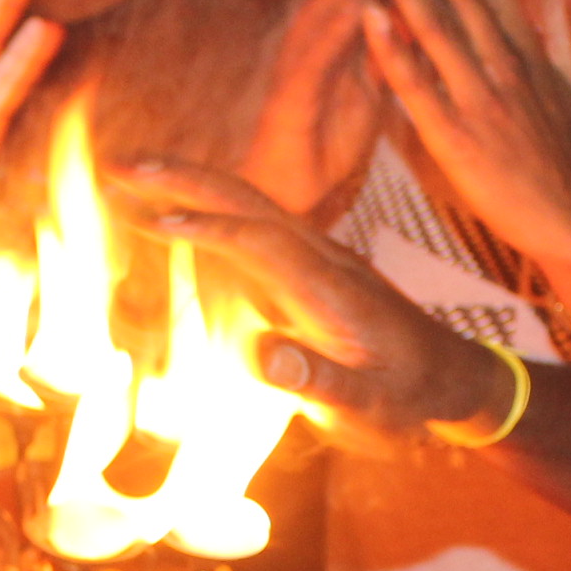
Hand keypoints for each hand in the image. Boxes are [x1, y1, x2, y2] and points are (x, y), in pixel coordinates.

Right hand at [119, 159, 513, 439]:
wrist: (452, 376)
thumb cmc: (409, 396)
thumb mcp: (372, 405)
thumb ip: (321, 383)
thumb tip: (265, 356)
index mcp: (332, 290)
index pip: (263, 243)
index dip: (209, 230)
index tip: (153, 220)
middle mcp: (321, 260)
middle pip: (248, 202)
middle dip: (183, 180)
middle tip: (119, 165)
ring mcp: (313, 258)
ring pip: (246, 205)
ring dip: (186, 184)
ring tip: (127, 174)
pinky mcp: (305, 267)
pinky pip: (249, 227)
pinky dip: (205, 210)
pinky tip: (168, 213)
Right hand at [244, 0, 391, 215]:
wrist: (286, 191)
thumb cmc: (328, 134)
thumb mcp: (373, 78)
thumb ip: (395, 40)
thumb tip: (429, 5)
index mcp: (338, 27)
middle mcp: (312, 31)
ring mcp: (295, 58)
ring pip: (324, 3)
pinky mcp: (286, 94)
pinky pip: (310, 55)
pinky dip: (333, 28)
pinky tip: (355, 7)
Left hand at [358, 0, 570, 291]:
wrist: (569, 222)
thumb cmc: (565, 159)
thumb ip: (563, 37)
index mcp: (527, 52)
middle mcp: (503, 65)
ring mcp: (480, 99)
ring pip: (436, 27)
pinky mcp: (455, 136)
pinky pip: (415, 84)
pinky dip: (390, 46)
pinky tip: (368, 14)